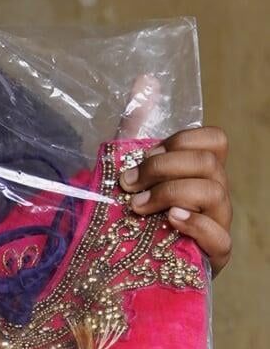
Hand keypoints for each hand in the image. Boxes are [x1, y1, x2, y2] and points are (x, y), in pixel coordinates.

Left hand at [119, 126, 231, 275]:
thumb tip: (144, 80)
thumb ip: (136, 128)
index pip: (215, 140)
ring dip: (170, 193)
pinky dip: (194, 224)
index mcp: (200, 173)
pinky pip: (219, 236)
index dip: (180, 141)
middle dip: (164, 167)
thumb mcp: (132, 170)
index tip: (144, 156)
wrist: (129, 268)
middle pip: (209, 163)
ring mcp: (218, 224)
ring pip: (214, 192)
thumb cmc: (135, 216)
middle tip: (128, 184)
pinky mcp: (214, 256)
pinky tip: (169, 221)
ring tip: (138, 206)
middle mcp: (215, 194)